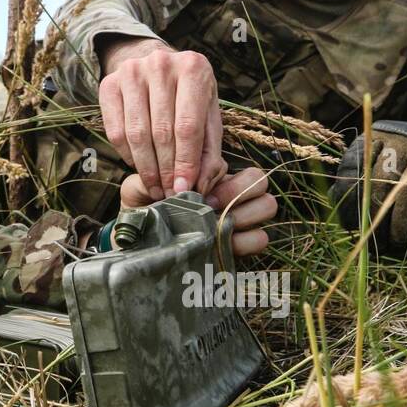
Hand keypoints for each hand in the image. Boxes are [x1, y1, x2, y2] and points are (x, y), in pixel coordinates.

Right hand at [99, 36, 226, 200]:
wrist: (158, 66)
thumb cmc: (188, 96)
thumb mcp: (208, 115)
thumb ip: (209, 151)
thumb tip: (198, 187)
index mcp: (193, 68)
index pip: (187, 126)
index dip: (185, 162)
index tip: (183, 188)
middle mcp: (161, 64)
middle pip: (160, 131)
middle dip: (165, 169)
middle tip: (168, 193)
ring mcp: (131, 71)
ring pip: (136, 133)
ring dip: (146, 167)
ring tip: (155, 186)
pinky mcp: (108, 83)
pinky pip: (115, 130)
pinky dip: (127, 154)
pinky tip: (138, 165)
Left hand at [120, 167, 274, 256]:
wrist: (141, 240)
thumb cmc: (142, 207)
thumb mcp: (139, 187)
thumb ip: (151, 177)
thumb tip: (175, 185)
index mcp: (207, 173)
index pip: (227, 163)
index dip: (213, 175)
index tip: (194, 190)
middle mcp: (228, 192)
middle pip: (259, 178)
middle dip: (236, 191)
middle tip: (209, 206)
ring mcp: (239, 216)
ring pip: (268, 205)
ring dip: (244, 215)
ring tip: (216, 225)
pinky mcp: (241, 244)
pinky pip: (262, 238)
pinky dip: (245, 241)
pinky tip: (220, 244)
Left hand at [331, 120, 406, 256]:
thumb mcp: (383, 174)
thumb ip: (360, 188)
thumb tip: (342, 215)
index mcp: (377, 138)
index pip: (352, 172)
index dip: (349, 207)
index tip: (354, 232)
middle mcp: (404, 140)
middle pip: (378, 186)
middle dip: (375, 224)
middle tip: (378, 248)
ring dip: (401, 232)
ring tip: (400, 251)